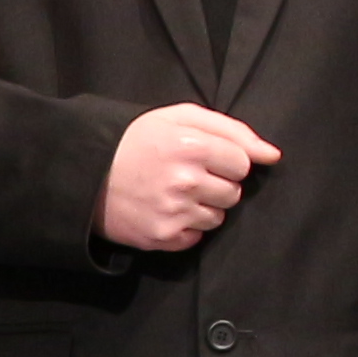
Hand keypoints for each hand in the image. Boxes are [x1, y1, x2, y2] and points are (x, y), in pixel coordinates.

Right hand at [98, 103, 280, 250]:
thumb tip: (272, 155)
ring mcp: (173, 212)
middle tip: (186, 176)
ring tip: (173, 194)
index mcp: (191, 145)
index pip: (242, 163)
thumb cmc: (136, 141)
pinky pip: (196, 238)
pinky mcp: (162, 237)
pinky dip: (185, 227)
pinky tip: (164, 211)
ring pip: (217, 218)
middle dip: (217, 185)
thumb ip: (232, 130)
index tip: (203, 158)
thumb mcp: (180, 118)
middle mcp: (185, 180)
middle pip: (233, 193)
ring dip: (202, 207)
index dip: (225, 160)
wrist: (85, 173)